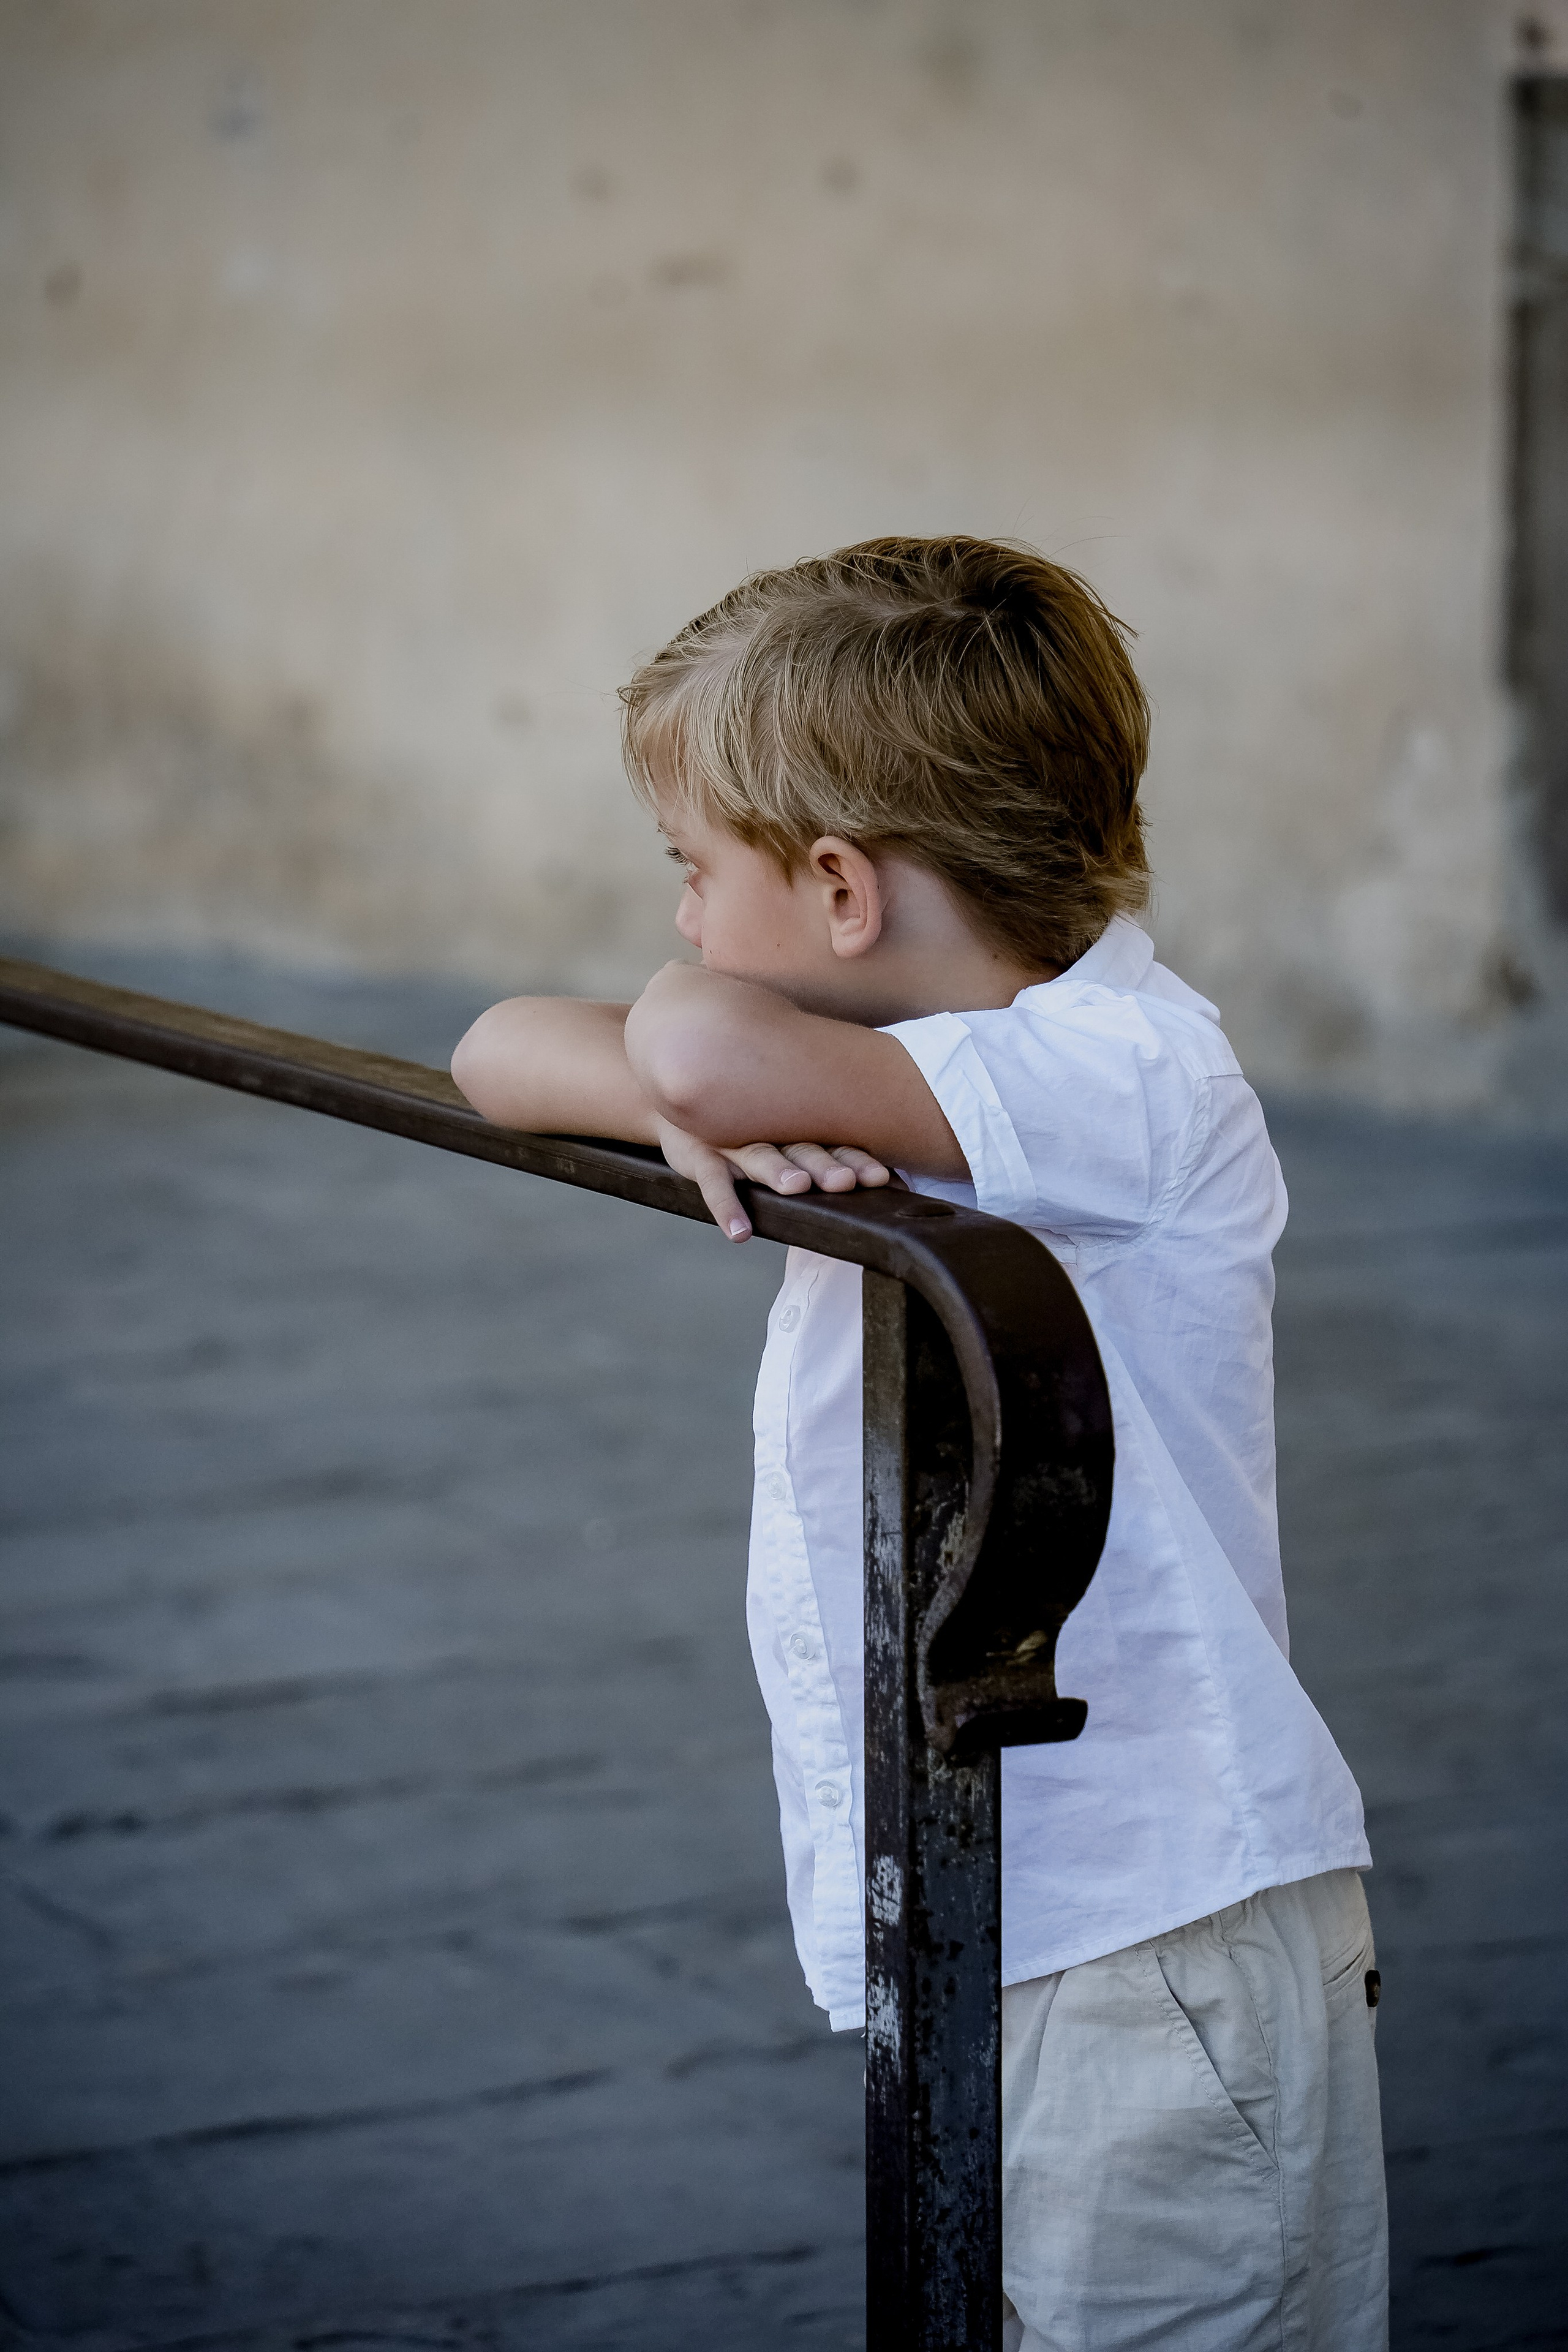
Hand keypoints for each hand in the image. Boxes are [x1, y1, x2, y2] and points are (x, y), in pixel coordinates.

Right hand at [655, 1120, 891, 1240]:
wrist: (682, 1091)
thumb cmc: (746, 1125)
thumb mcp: (782, 1132)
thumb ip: (821, 1151)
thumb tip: (890, 1182)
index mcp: (796, 1127)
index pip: (833, 1142)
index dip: (857, 1160)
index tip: (881, 1179)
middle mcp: (768, 1131)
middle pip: (802, 1147)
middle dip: (825, 1165)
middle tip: (844, 1181)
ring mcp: (732, 1141)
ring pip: (760, 1156)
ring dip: (778, 1171)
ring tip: (795, 1187)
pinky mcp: (700, 1154)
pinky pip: (713, 1182)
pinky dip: (726, 1207)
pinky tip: (738, 1233)